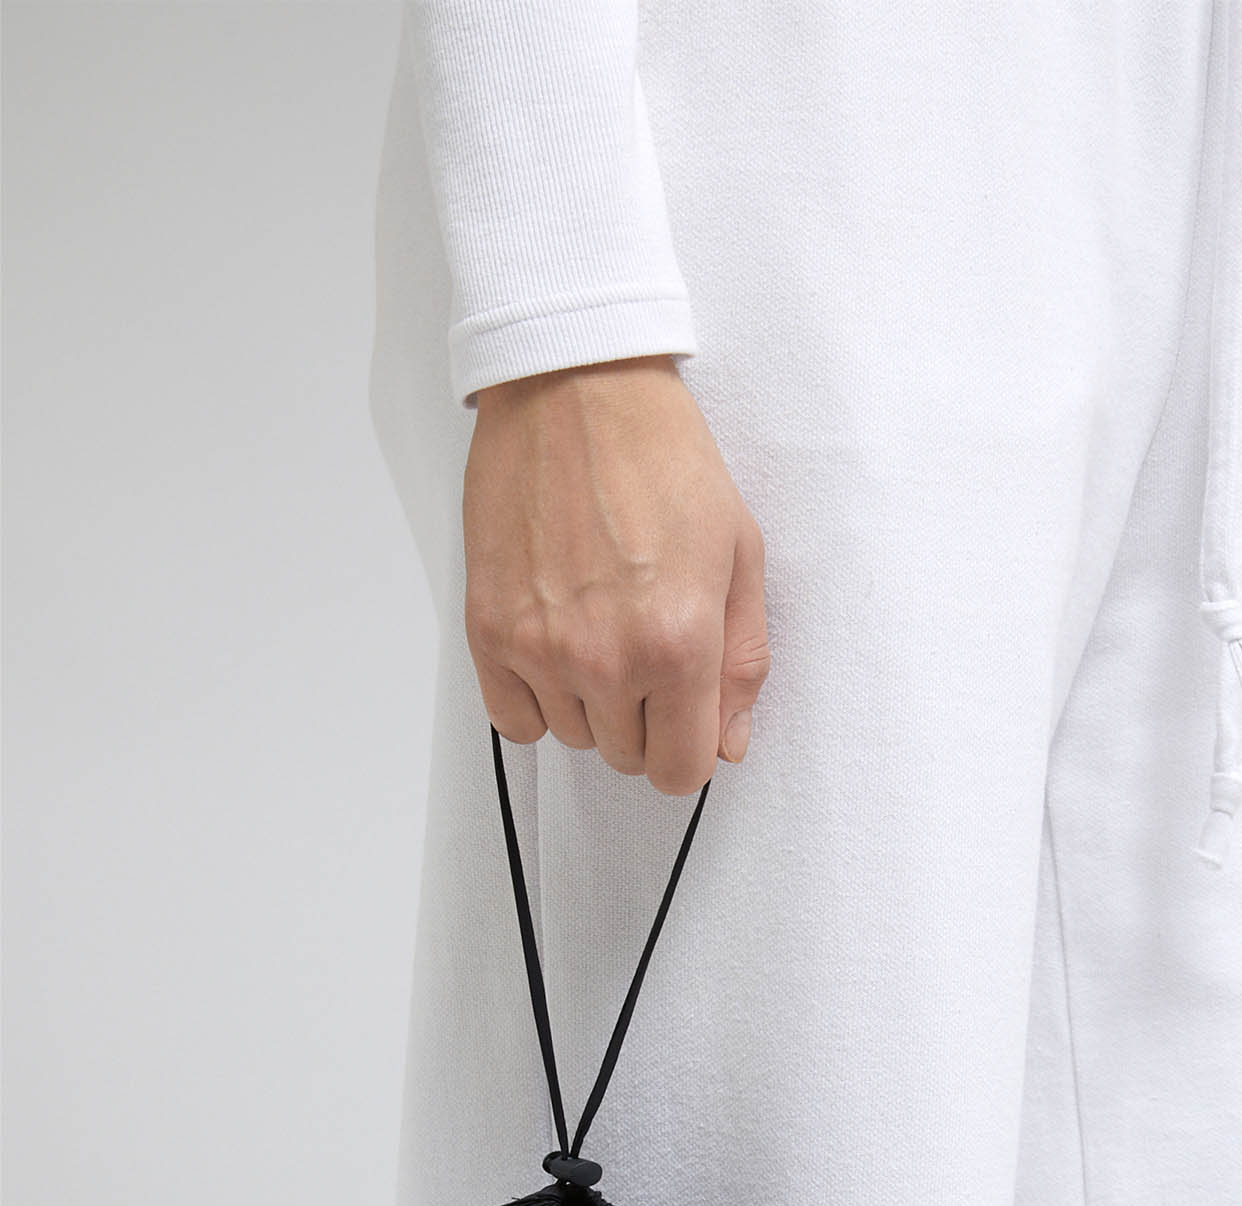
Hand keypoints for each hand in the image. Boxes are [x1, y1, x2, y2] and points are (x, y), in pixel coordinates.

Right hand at [463, 357, 768, 796]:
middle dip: (644, 720)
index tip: (686, 718)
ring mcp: (540, 647)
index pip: (680, 770)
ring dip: (591, 704)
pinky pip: (514, 720)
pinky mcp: (489, 629)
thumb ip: (742, 662)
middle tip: (646, 649)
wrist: (576, 389)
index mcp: (677, 644)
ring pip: (572, 737)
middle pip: (627, 758)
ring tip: (600, 627)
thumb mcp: (740, 555)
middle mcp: (606, 658)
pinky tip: (556, 646)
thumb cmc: (661, 456)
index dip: (689, 749)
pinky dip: (536, 698)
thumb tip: (729, 742)